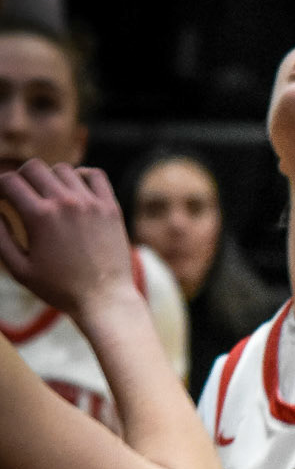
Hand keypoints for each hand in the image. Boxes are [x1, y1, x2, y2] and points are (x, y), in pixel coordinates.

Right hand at [0, 163, 137, 321]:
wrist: (105, 301)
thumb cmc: (60, 290)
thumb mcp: (20, 269)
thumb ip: (0, 238)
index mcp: (40, 217)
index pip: (9, 181)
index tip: (2, 199)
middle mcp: (65, 203)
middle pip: (33, 168)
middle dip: (21, 178)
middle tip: (21, 195)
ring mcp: (90, 203)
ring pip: (61, 169)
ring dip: (49, 179)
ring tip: (48, 198)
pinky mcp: (110, 208)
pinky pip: (94, 175)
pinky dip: (81, 176)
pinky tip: (74, 190)